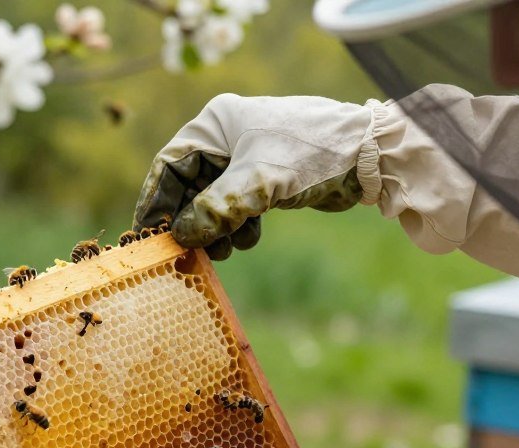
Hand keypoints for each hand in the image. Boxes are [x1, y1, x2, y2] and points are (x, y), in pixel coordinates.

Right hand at [134, 93, 375, 258]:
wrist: (369, 156)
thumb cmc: (310, 154)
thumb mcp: (257, 184)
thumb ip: (214, 211)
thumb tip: (181, 237)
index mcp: (215, 123)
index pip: (169, 164)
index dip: (156, 201)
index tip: (148, 236)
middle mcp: (226, 137)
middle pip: (189, 186)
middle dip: (191, 221)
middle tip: (188, 252)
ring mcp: (245, 158)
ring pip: (212, 201)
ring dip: (215, 229)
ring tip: (225, 249)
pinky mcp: (264, 177)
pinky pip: (235, 207)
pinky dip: (236, 226)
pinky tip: (248, 238)